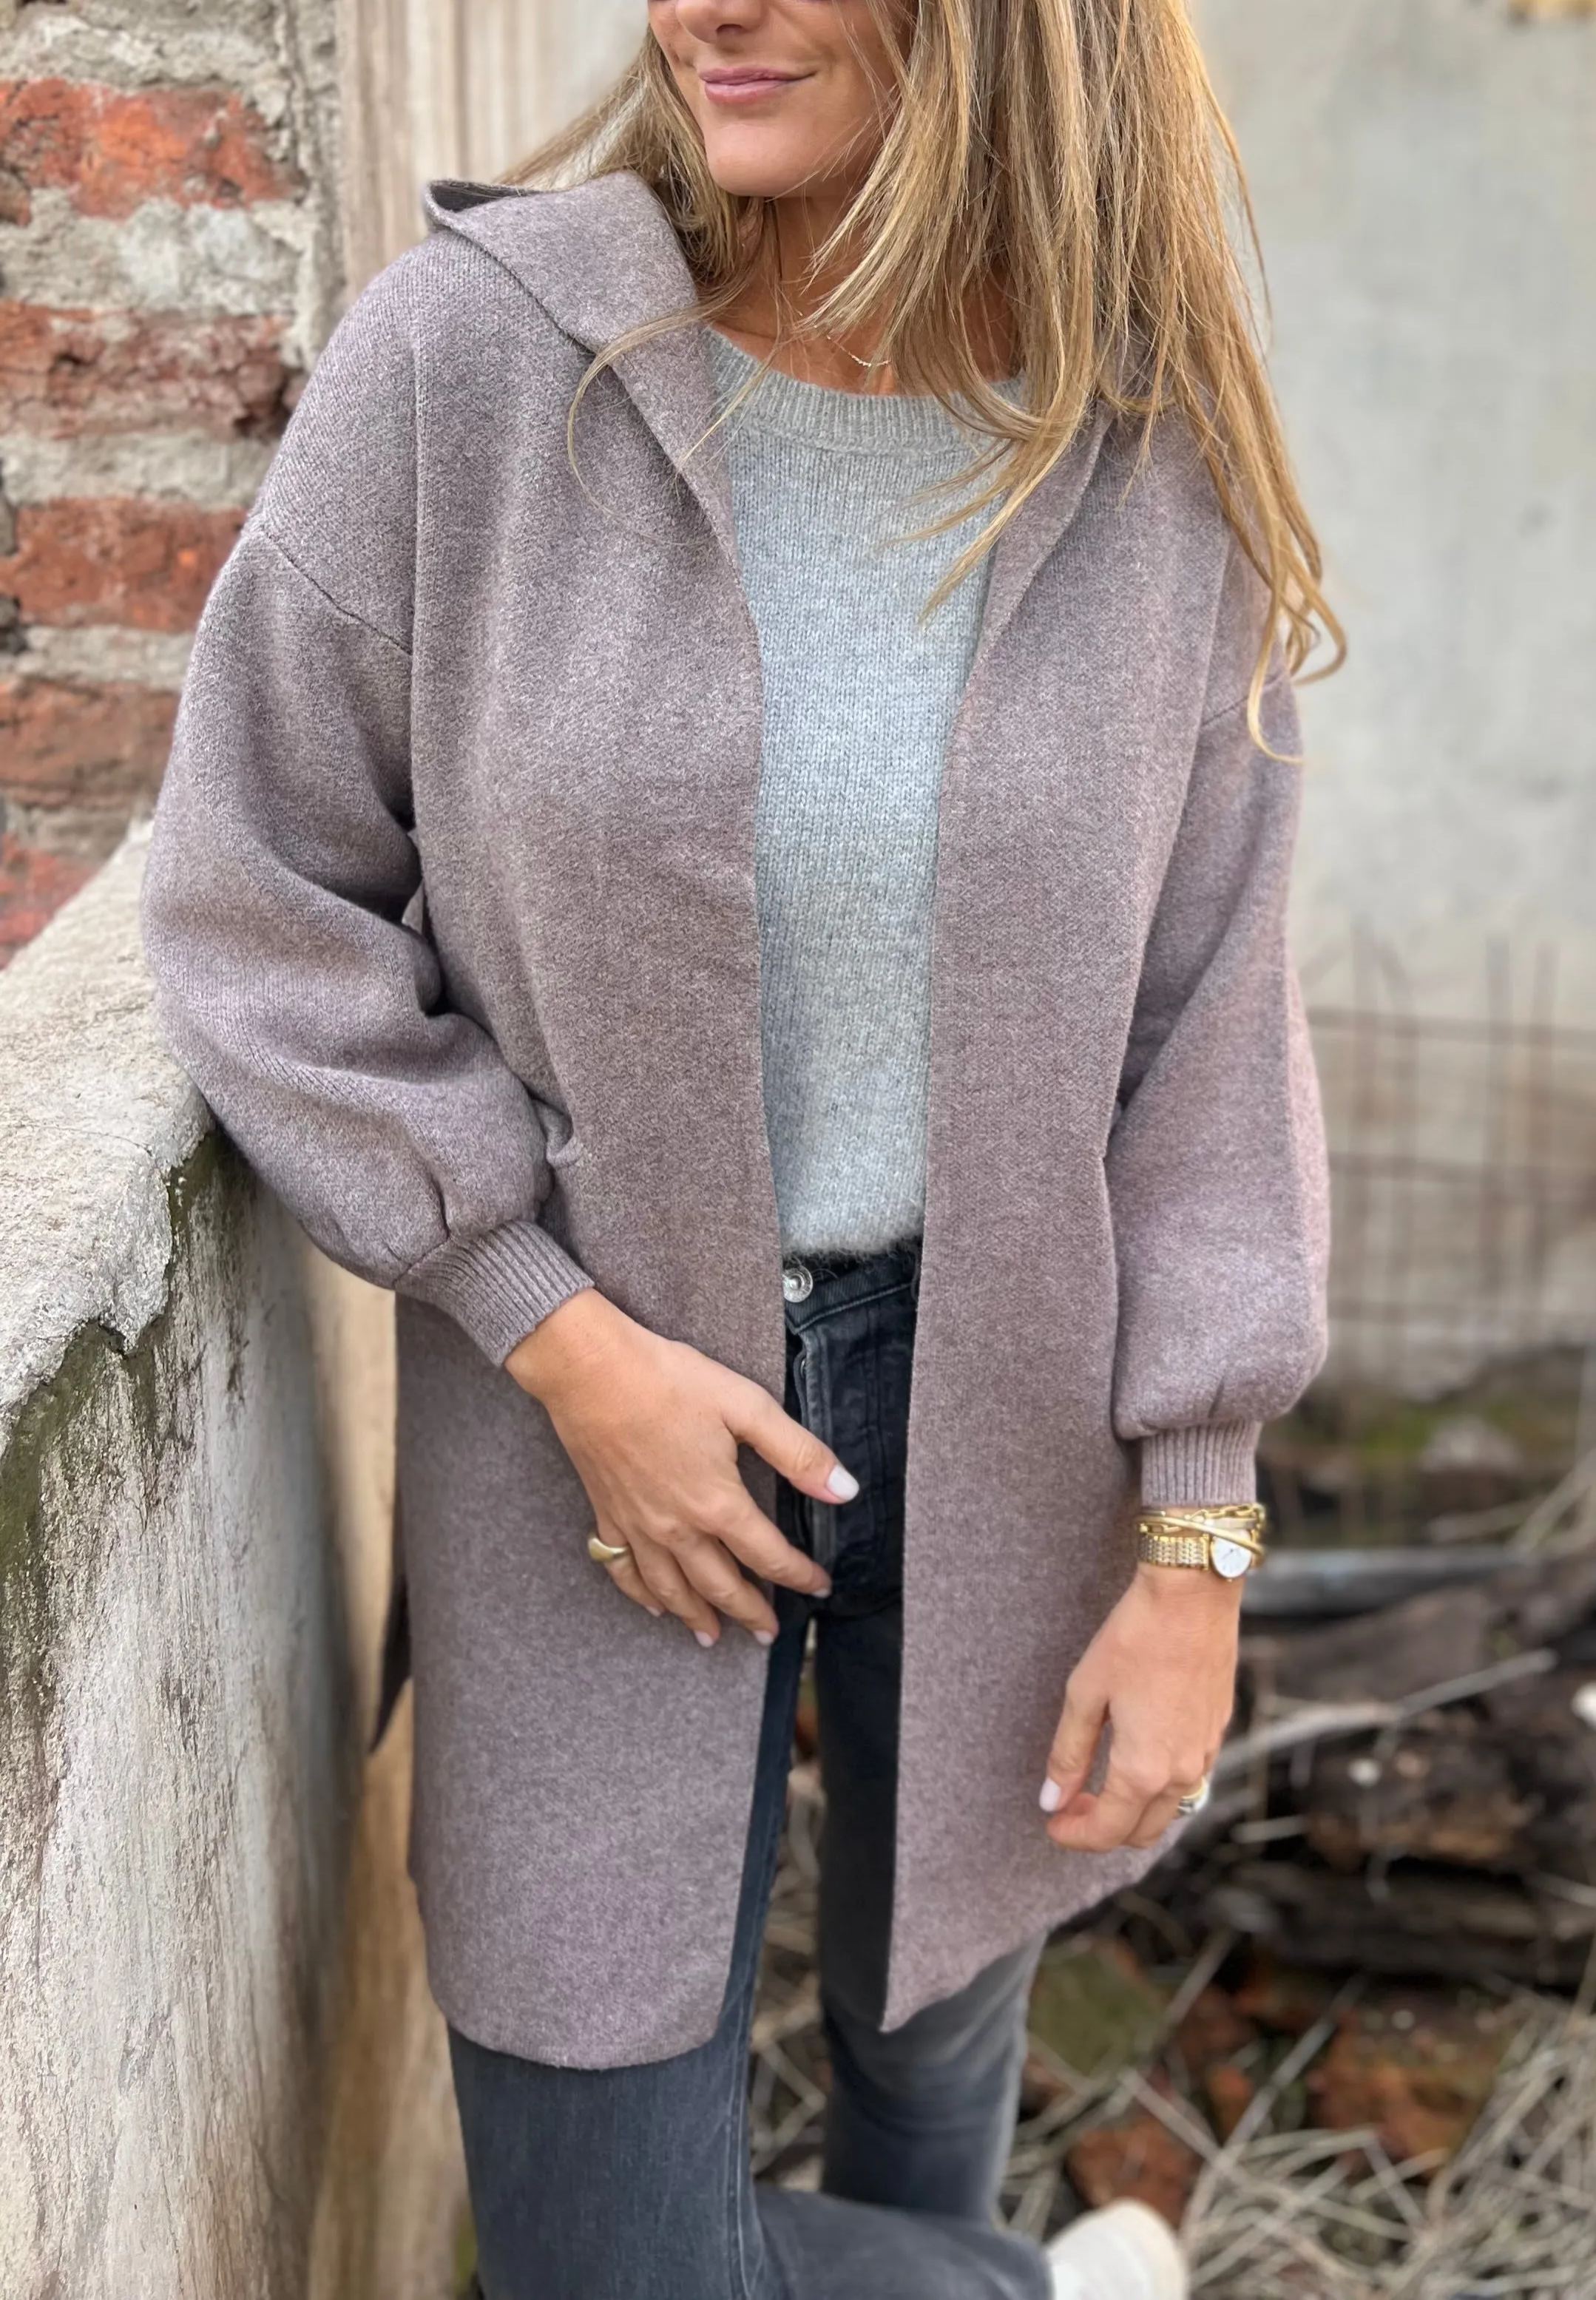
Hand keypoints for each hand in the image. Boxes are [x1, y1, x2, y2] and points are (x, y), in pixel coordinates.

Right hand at [504, 1290, 853, 1646]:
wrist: (589, 1370)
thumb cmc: (669, 1381)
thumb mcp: (746, 1406)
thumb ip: (797, 1454)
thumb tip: (845, 1490)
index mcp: (717, 1503)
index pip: (769, 1555)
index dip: (799, 1575)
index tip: (820, 1586)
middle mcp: (677, 1527)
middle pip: (721, 1585)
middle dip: (750, 1612)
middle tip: (769, 1632)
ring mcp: (637, 1526)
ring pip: (672, 1589)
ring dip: (697, 1616)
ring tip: (714, 1637)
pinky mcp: (606, 1513)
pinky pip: (623, 1570)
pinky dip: (642, 1595)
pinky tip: (655, 1606)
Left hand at [1038, 1564, 1240, 1851]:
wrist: (1192, 1597)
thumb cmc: (1135, 1638)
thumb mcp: (1085, 1694)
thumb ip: (1068, 1754)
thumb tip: (1052, 1800)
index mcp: (1143, 1769)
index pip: (1107, 1831)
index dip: (1075, 1835)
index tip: (1052, 1824)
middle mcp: (1181, 1772)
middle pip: (1142, 1832)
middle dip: (1103, 1829)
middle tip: (1071, 1805)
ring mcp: (1205, 1753)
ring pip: (1169, 1810)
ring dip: (1133, 1810)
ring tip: (1098, 1784)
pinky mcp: (1217, 1732)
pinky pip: (1188, 1780)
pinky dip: (1158, 1787)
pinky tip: (1135, 1758)